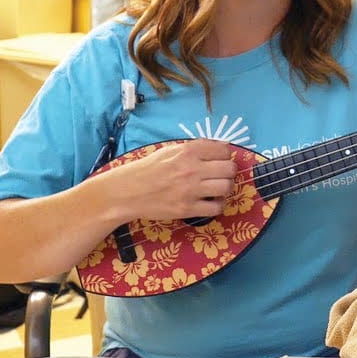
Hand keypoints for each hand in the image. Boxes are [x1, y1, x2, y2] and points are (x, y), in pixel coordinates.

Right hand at [101, 138, 237, 222]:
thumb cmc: (148, 169)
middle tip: (220, 176)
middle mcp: (192, 169)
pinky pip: (216, 208)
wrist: (126, 192)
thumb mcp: (170, 151)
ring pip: (226, 187)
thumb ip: (195, 149)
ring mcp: (190, 190)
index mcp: (188, 151)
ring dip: (225, 188)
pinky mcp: (187, 209)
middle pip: (229, 169)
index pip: (224, 150)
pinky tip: (210, 202)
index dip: (224, 156)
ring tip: (217, 189)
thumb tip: (221, 148)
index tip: (219, 161)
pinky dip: (217, 205)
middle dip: (228, 172)